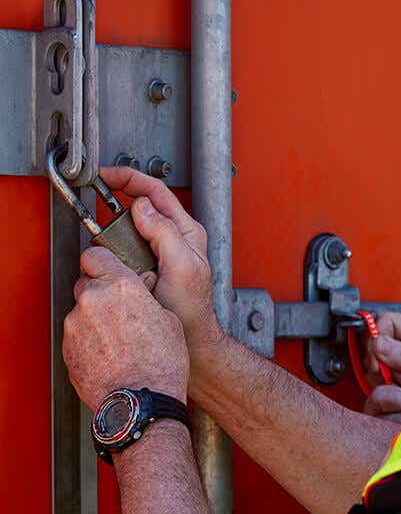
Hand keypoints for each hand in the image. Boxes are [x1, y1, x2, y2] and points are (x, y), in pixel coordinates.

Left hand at [64, 247, 188, 409]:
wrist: (141, 402)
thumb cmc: (161, 364)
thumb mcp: (169, 320)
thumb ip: (146, 297)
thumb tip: (141, 290)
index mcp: (121, 286)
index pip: (96, 255)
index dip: (104, 262)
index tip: (108, 267)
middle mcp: (93, 300)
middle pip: (86, 283)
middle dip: (101, 293)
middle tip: (120, 310)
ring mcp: (75, 325)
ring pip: (81, 311)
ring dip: (95, 319)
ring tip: (118, 340)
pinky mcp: (67, 348)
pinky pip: (77, 336)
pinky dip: (89, 341)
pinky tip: (109, 354)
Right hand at [98, 167, 220, 352]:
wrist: (189, 337)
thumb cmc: (191, 308)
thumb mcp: (182, 267)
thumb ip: (166, 234)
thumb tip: (142, 207)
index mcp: (187, 231)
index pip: (157, 192)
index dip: (130, 179)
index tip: (106, 176)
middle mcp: (174, 236)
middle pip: (142, 203)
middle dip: (119, 195)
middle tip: (95, 192)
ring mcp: (159, 250)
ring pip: (130, 225)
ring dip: (113, 223)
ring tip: (100, 228)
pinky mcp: (146, 264)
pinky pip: (124, 246)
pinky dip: (112, 244)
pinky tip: (106, 252)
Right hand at [363, 312, 400, 396]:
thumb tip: (379, 344)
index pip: (388, 320)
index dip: (376, 338)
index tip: (377, 362)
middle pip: (377, 335)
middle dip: (378, 358)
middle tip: (387, 375)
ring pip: (373, 352)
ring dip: (381, 370)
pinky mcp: (395, 362)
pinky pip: (376, 366)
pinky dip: (381, 378)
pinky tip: (397, 385)